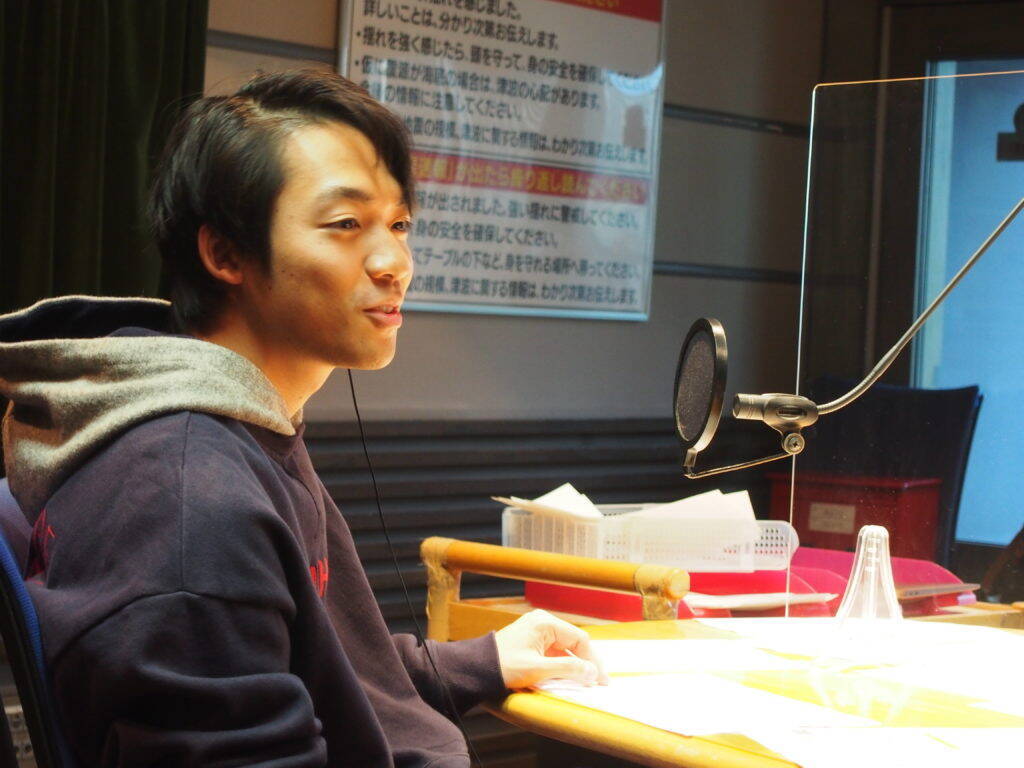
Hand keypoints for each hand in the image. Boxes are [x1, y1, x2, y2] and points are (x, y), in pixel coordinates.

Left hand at [493, 609, 608, 688]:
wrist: (478, 668)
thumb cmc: (504, 666)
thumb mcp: (538, 669)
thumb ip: (568, 668)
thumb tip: (592, 672)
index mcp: (545, 623)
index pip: (579, 639)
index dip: (593, 660)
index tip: (600, 679)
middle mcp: (543, 623)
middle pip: (574, 642)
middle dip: (586, 663)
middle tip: (598, 682)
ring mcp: (537, 631)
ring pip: (565, 648)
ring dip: (575, 665)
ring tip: (586, 682)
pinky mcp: (532, 642)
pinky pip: (554, 652)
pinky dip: (563, 664)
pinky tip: (570, 677)